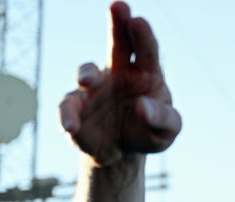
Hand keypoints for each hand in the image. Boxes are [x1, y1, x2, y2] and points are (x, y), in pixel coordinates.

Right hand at [59, 1, 180, 165]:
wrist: (122, 153)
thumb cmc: (149, 133)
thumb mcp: (166, 131)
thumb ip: (162, 119)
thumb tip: (142, 106)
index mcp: (146, 74)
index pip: (147, 51)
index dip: (143, 35)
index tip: (138, 21)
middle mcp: (119, 73)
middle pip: (119, 44)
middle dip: (118, 24)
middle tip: (118, 6)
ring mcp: (95, 87)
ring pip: (88, 72)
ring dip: (87, 73)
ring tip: (88, 81)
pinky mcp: (76, 106)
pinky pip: (68, 106)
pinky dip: (67, 114)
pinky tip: (71, 126)